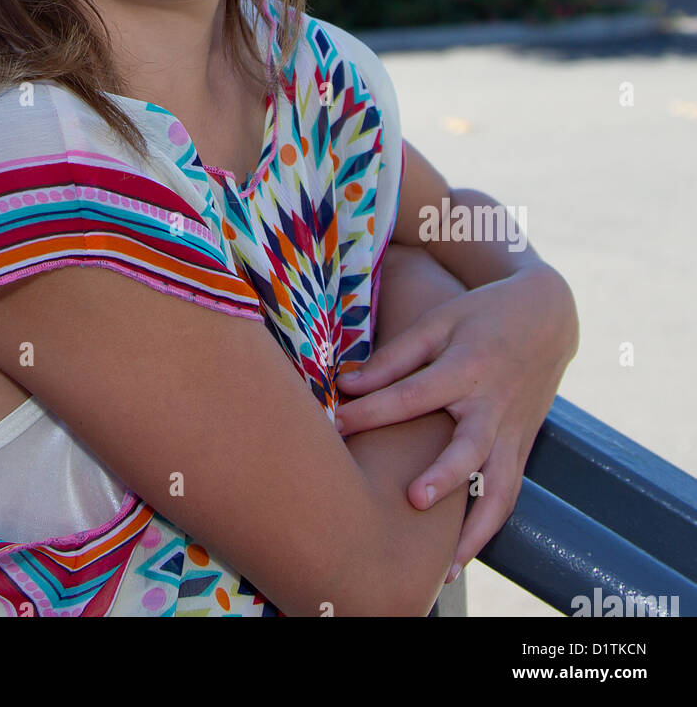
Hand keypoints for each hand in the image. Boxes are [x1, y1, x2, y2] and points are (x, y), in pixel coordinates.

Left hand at [334, 264, 578, 581]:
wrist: (547, 318)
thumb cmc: (481, 316)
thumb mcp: (438, 322)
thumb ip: (394, 357)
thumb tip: (347, 385)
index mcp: (466, 368)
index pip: (413, 395)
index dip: (372, 411)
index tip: (335, 424)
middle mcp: (492, 406)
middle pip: (470, 448)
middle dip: (444, 476)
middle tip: (414, 499)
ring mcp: (512, 433)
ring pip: (499, 489)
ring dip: (474, 530)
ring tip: (444, 567)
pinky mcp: (522, 449)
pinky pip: (508, 496)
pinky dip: (487, 529)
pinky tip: (459, 559)